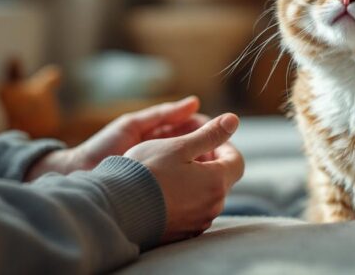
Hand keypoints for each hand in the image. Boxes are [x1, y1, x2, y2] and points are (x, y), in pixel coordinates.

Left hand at [25, 96, 206, 180]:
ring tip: (212, 168)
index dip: (207, 129)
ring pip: (194, 170)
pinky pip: (184, 189)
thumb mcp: (133, 125)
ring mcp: (162, 174)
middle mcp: (163, 154)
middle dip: (210, 149)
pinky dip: (194, 186)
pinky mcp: (160, 193)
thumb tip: (195, 102)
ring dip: (204, 168)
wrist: (78, 177)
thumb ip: (163, 114)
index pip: (193, 129)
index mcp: (159, 135)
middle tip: (220, 153)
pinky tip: (198, 186)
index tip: (218, 132)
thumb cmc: (102, 149)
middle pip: (198, 149)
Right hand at [125, 113, 243, 242]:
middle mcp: (212, 207)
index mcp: (216, 183)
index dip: (224, 145)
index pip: (237, 161)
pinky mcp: (182, 234)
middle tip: (186, 148)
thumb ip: (209, 134)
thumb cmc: (146, 173)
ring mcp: (197, 223)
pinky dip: (186, 196)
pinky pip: (192, 211)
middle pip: (222, 178)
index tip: (206, 137)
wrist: (117, 210)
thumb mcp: (179, 147)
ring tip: (171, 166)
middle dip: (210, 160)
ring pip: (207, 195)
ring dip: (197, 178)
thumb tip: (233, 120)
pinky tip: (164, 188)